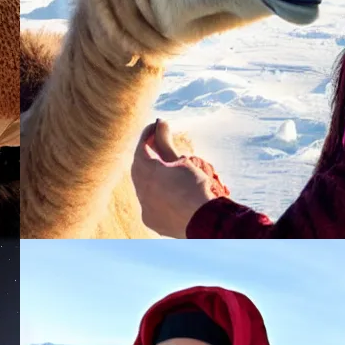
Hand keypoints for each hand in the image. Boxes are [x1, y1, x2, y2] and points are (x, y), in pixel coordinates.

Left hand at [131, 120, 217, 237]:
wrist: (207, 222)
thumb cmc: (197, 187)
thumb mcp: (183, 160)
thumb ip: (166, 142)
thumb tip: (160, 122)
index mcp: (147, 174)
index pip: (141, 148)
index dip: (148, 135)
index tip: (157, 125)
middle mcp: (142, 192)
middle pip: (138, 168)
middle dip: (146, 155)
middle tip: (158, 143)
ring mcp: (145, 209)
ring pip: (142, 187)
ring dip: (150, 175)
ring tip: (165, 168)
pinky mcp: (152, 221)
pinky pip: (149, 203)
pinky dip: (156, 194)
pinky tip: (167, 191)